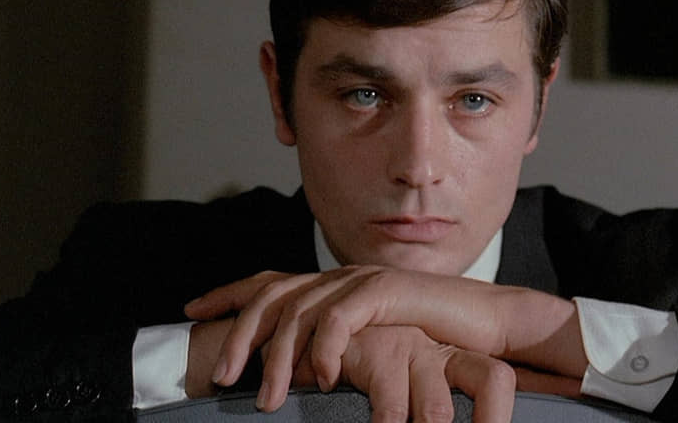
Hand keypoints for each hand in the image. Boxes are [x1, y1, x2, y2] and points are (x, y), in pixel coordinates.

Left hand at [185, 267, 585, 405]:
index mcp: (333, 285)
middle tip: (222, 376)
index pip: (271, 281)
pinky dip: (324, 348)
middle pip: (273, 294)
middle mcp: (341, 276)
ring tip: (267, 399)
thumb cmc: (430, 339)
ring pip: (300, 311)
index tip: (193, 309)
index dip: (229, 292)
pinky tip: (322, 379)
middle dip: (240, 332)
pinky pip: (340, 317)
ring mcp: (362, 280)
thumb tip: (299, 374)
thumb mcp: (371, 344)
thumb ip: (336, 348)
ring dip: (277, 358)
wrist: (484, 323)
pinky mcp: (387, 292)